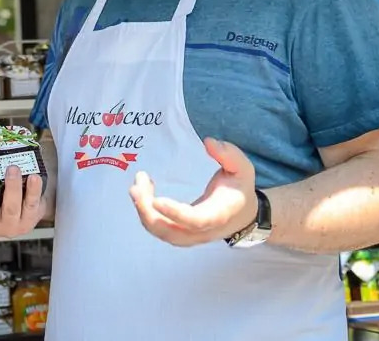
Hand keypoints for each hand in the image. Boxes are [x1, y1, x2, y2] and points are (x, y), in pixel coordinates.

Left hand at [129, 138, 257, 246]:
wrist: (243, 214)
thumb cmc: (240, 187)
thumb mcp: (242, 168)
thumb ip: (229, 155)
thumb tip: (209, 143)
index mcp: (219, 214)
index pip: (195, 220)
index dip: (175, 213)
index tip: (156, 200)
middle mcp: (203, 230)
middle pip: (172, 233)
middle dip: (148, 214)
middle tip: (136, 188)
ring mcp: (191, 235)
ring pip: (163, 234)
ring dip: (144, 213)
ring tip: (136, 187)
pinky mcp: (181, 233)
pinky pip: (160, 228)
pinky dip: (147, 213)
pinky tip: (142, 191)